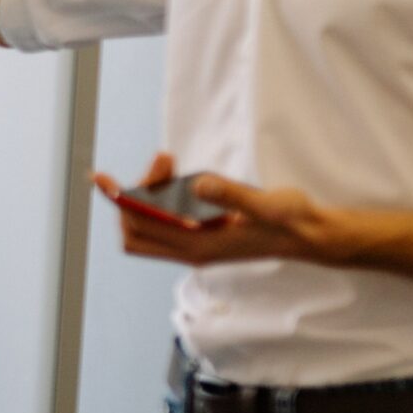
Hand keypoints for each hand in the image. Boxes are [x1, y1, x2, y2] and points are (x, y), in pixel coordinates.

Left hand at [90, 151, 341, 267]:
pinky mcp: (200, 239)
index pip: (140, 226)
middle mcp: (190, 251)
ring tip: (168, 163)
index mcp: (199, 246)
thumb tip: (198, 186)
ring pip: (145, 228)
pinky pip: (162, 224)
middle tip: (162, 162)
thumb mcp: (267, 204)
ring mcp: (194, 247)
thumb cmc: (291, 220)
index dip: (119, 200)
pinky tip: (176, 176)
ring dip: (146, 195)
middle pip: (134, 229)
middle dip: (134, 194)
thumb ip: (232, 195)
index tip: (103, 178)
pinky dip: (158, 200)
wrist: (309, 235)